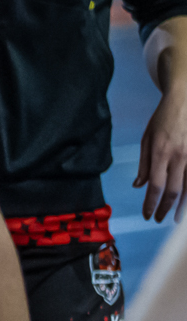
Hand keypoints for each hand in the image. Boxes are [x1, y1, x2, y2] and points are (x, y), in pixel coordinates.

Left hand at [135, 85, 186, 220]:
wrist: (185, 100)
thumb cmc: (163, 119)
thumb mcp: (147, 138)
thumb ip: (144, 163)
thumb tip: (139, 185)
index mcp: (161, 152)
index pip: (155, 185)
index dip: (151, 203)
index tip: (147, 215)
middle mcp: (179, 157)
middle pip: (173, 191)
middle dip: (165, 208)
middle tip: (158, 219)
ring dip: (182, 206)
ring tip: (175, 218)